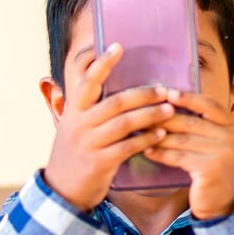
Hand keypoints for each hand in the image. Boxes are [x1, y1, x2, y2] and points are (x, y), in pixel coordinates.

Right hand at [43, 45, 175, 211]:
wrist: (62, 188)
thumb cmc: (77, 151)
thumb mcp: (74, 124)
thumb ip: (89, 105)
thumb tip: (104, 79)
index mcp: (74, 110)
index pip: (86, 81)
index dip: (102, 63)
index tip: (119, 46)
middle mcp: (79, 123)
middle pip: (115, 102)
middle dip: (143, 94)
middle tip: (166, 89)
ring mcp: (89, 143)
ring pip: (124, 124)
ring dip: (150, 115)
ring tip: (171, 110)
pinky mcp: (100, 162)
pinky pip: (128, 147)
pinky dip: (147, 139)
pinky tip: (162, 134)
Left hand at [142, 88, 233, 219]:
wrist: (227, 204)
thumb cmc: (214, 171)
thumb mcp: (216, 145)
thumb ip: (203, 129)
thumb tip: (168, 109)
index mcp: (232, 127)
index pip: (209, 105)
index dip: (188, 98)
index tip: (167, 92)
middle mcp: (231, 138)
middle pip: (191, 121)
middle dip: (164, 118)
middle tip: (141, 114)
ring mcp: (223, 153)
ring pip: (182, 139)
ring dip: (158, 136)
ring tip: (139, 132)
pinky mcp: (210, 169)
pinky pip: (179, 157)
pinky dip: (161, 153)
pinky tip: (148, 151)